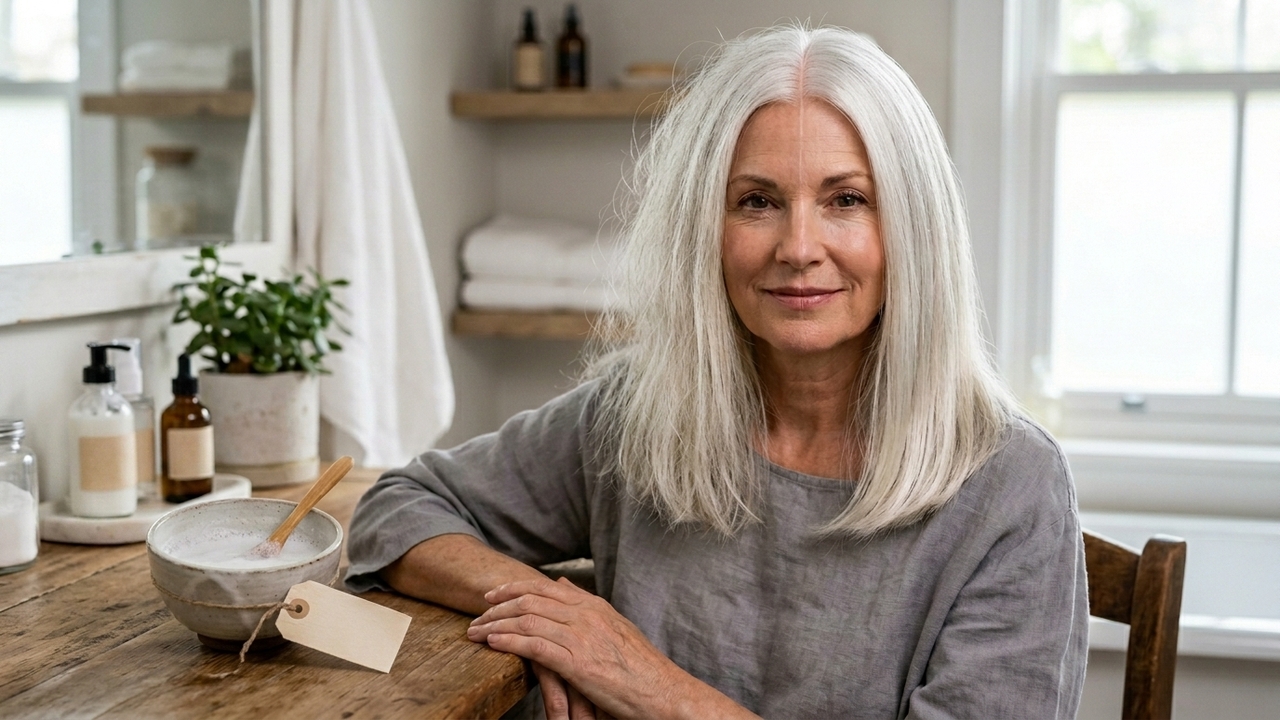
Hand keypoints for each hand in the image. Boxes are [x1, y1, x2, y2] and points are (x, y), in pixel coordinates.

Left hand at [467, 577, 684, 718]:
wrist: (662, 691)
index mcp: (594, 606)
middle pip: (530, 600)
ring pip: (527, 620)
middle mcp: (585, 615)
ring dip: (495, 625)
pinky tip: (493, 645)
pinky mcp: (577, 662)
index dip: (512, 588)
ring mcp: (581, 637)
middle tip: (476, 616)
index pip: (544, 587)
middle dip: (497, 607)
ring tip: (475, 633)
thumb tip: (563, 582)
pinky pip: (534, 646)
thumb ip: (585, 604)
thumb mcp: (614, 626)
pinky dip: (509, 642)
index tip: (491, 596)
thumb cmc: (639, 666)